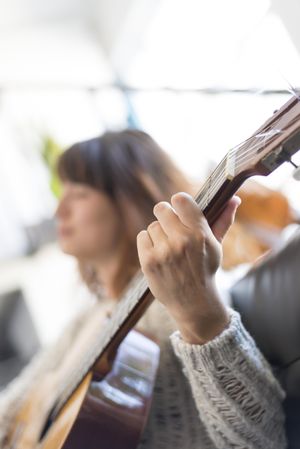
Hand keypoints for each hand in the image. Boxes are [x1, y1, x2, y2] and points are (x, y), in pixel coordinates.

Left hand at [137, 192, 240, 343]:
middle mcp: (181, 241)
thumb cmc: (205, 270)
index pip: (180, 200)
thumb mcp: (216, 246)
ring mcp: (164, 252)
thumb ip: (223, 220)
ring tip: (168, 248)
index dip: (178, 202)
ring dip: (158, 234)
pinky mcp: (149, 261)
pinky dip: (147, 244)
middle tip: (171, 228)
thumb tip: (234, 198)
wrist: (193, 303)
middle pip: (161, 209)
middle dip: (165, 217)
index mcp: (199, 233)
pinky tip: (158, 254)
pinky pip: (142, 237)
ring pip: (152, 225)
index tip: (179, 209)